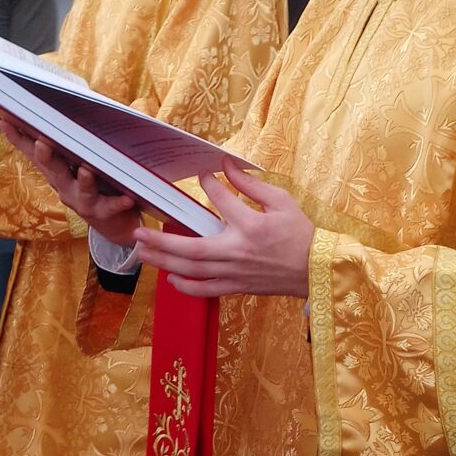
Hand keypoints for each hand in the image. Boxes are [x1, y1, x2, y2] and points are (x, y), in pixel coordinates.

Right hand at [0, 118, 142, 245]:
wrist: (114, 225)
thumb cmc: (97, 185)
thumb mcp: (81, 162)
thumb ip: (76, 140)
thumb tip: (74, 105)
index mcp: (56, 171)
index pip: (34, 152)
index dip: (19, 138)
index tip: (5, 121)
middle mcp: (64, 185)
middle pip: (53, 169)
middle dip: (46, 156)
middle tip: (42, 143)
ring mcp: (81, 200)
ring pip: (80, 189)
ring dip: (83, 180)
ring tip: (86, 170)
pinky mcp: (102, 212)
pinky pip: (111, 206)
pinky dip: (118, 201)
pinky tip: (128, 197)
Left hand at [135, 165, 314, 300]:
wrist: (317, 270)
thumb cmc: (301, 234)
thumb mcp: (282, 202)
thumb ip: (252, 185)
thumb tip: (228, 165)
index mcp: (251, 226)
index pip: (220, 201)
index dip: (209, 185)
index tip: (201, 176)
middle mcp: (238, 251)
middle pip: (191, 247)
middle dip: (160, 240)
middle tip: (138, 232)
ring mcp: (236, 272)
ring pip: (193, 270)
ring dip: (164, 262)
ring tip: (142, 253)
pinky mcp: (238, 286)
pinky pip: (206, 290)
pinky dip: (186, 286)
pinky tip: (170, 278)